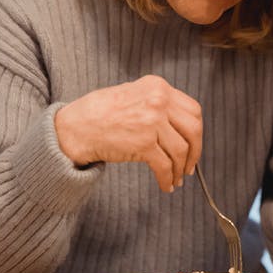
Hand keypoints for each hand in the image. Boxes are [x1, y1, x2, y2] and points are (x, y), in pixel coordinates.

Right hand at [54, 75, 201, 191]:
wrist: (75, 127)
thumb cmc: (99, 113)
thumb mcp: (133, 94)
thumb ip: (156, 102)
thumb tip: (180, 126)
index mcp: (158, 86)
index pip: (193, 109)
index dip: (196, 131)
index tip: (193, 144)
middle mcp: (158, 101)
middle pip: (193, 130)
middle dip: (195, 152)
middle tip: (189, 166)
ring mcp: (152, 122)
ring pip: (181, 150)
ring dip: (181, 169)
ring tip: (176, 179)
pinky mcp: (144, 144)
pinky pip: (165, 166)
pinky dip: (168, 179)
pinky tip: (166, 186)